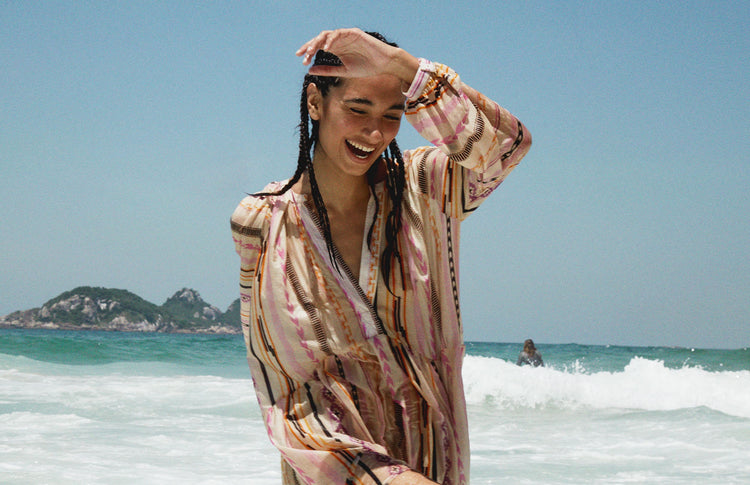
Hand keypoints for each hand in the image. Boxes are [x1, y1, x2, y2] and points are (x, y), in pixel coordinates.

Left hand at [295, 28, 417, 82]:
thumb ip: (327, 70)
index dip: (308, 51)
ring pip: (328, 35)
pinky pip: (340, 33)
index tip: (301, 60)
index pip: (318, 47)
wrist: (384, 64)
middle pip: (320, 39)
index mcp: (336, 48)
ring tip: (311, 51)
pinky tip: (326, 47)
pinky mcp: (354, 33)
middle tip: (302, 54)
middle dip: (309, 46)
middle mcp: (339, 41)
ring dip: (318, 42)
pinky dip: (332, 39)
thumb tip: (309, 70)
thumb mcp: (343, 71)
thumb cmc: (366, 67)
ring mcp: (346, 36)